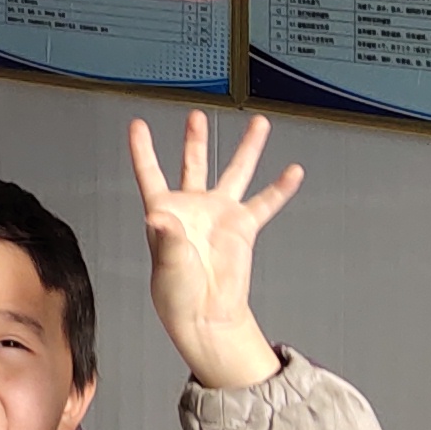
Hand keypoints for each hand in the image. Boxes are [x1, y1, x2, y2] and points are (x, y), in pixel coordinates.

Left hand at [129, 110, 297, 393]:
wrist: (205, 314)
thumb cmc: (177, 293)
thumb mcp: (167, 263)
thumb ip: (165, 238)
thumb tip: (158, 218)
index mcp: (165, 212)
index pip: (150, 173)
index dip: (143, 150)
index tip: (137, 125)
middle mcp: (193, 207)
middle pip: (194, 164)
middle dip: (194, 139)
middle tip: (195, 115)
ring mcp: (220, 215)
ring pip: (235, 173)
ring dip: (248, 148)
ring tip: (259, 124)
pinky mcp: (243, 228)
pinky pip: (265, 203)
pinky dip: (280, 188)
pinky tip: (293, 171)